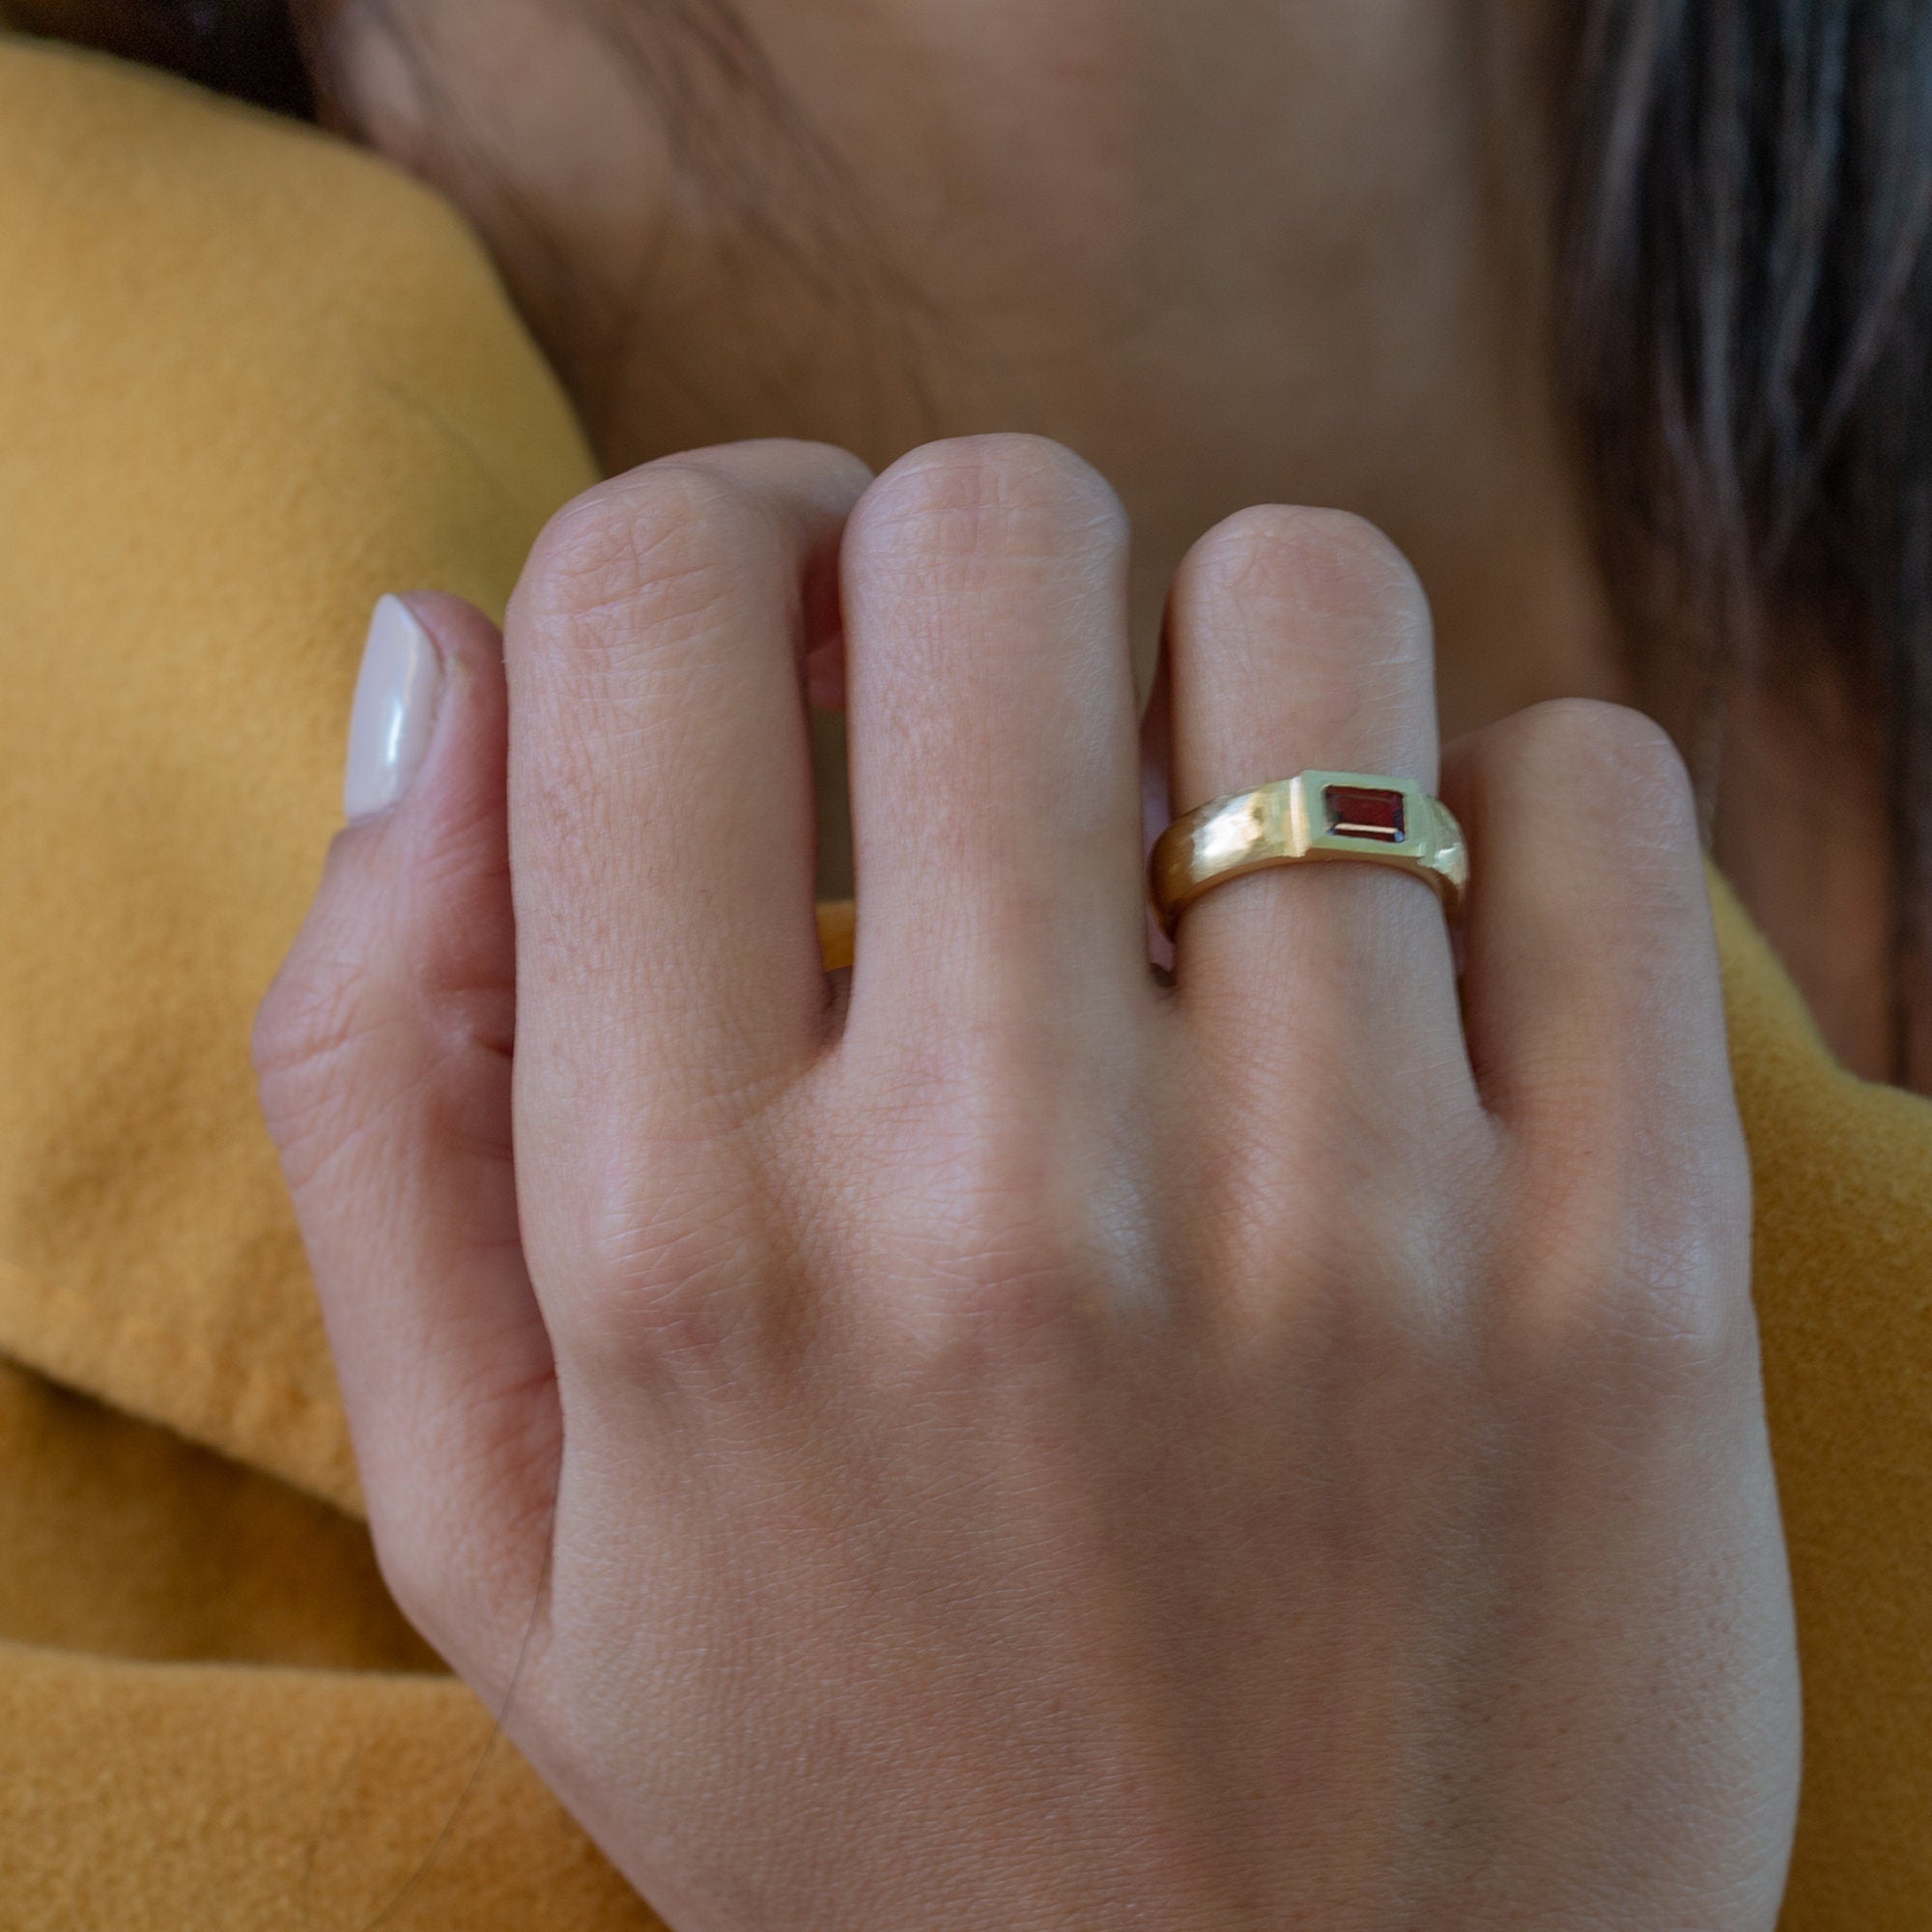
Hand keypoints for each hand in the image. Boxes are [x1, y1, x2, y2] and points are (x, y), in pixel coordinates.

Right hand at [256, 435, 1799, 1929]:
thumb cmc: (868, 1794)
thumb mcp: (507, 1515)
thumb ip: (387, 1065)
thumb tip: (446, 651)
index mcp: (686, 1246)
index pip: (655, 608)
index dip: (720, 531)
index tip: (791, 613)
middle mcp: (1004, 1205)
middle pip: (996, 532)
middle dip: (978, 572)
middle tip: (1009, 740)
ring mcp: (1352, 1236)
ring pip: (1312, 607)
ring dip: (1250, 670)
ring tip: (1223, 861)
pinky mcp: (1631, 1277)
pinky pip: (1588, 789)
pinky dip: (1509, 810)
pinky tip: (1433, 983)